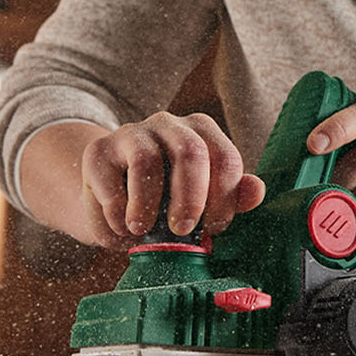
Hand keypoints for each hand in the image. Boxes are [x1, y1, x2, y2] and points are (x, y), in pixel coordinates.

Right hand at [79, 111, 265, 247]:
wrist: (111, 201)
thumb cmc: (164, 202)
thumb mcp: (202, 203)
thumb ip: (231, 196)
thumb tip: (257, 191)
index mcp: (202, 133)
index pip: (226, 158)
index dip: (224, 198)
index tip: (213, 229)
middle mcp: (169, 124)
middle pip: (191, 151)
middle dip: (190, 198)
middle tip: (182, 231)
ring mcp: (132, 132)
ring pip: (147, 160)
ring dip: (146, 205)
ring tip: (141, 231)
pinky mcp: (98, 150)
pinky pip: (109, 181)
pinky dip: (116, 212)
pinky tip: (121, 227)